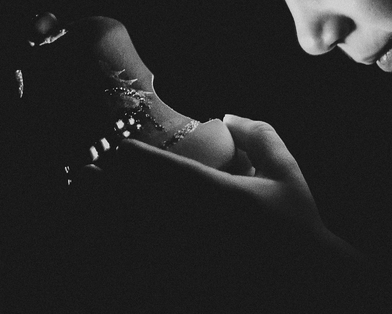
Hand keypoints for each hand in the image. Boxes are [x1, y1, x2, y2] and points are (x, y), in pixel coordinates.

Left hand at [85, 114, 362, 262]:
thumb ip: (261, 137)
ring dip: (104, 217)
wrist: (306, 277)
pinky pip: (142, 264)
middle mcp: (197, 223)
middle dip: (108, 186)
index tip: (122, 148)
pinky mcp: (184, 276)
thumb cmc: (295, 223)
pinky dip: (119, 252)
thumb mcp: (286, 174)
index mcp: (219, 194)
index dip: (140, 156)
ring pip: (133, 234)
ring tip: (86, 199)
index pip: (168, 170)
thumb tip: (228, 115)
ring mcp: (188, 253)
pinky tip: (102, 243)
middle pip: (136, 200)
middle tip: (87, 173)